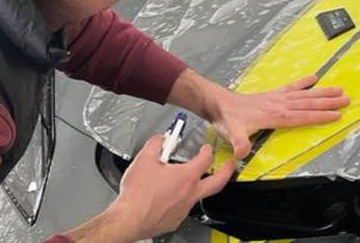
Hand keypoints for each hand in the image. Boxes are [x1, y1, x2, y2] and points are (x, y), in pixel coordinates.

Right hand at [62, 134, 234, 241]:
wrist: (129, 218)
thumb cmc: (137, 194)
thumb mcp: (144, 159)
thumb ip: (155, 144)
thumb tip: (159, 139)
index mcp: (186, 176)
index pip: (205, 159)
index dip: (207, 151)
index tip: (206, 148)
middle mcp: (190, 193)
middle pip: (218, 182)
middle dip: (227, 171)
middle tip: (230, 166)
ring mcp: (184, 209)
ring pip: (199, 196)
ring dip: (199, 187)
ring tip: (193, 181)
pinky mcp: (175, 220)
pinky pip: (183, 208)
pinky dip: (181, 200)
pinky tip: (172, 197)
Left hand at [210, 75, 349, 158]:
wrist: (219, 104)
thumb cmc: (228, 120)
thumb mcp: (232, 134)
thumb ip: (239, 142)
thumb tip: (241, 152)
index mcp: (275, 115)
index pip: (302, 116)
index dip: (319, 116)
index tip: (336, 115)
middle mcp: (279, 104)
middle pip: (308, 103)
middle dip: (328, 102)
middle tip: (346, 99)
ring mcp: (277, 98)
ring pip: (304, 95)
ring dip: (322, 92)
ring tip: (338, 90)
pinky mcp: (272, 95)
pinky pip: (291, 87)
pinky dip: (303, 82)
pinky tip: (314, 77)